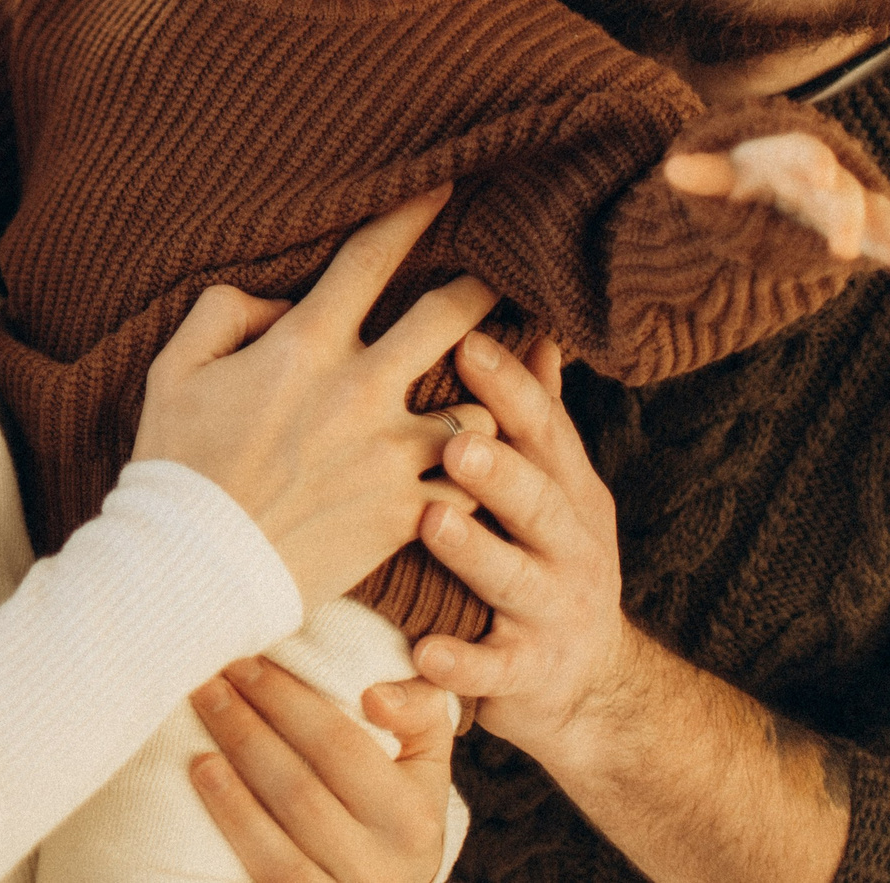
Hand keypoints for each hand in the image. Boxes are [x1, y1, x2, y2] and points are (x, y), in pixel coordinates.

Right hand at [134, 187, 498, 610]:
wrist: (192, 566)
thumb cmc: (176, 464)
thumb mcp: (173, 369)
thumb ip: (223, 313)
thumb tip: (276, 300)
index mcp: (304, 345)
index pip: (371, 258)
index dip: (413, 212)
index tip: (447, 184)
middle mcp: (360, 390)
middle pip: (453, 318)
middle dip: (489, 286)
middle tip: (515, 273)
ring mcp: (392, 455)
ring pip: (481, 407)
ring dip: (491, 397)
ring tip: (506, 392)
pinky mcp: (407, 512)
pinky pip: (471, 484)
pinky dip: (481, 475)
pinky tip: (490, 471)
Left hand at [191, 657, 459, 880]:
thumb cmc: (392, 813)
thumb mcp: (422, 767)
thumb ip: (419, 713)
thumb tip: (376, 694)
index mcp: (414, 816)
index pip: (343, 746)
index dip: (289, 699)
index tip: (249, 660)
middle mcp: (385, 860)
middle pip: (302, 784)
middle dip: (251, 722)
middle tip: (212, 677)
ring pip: (284, 822)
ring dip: (236, 758)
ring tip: (204, 708)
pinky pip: (269, 865)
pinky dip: (233, 815)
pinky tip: (202, 771)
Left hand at [409, 333, 635, 767]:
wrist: (594, 689)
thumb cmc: (547, 557)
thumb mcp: (556, 486)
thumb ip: (539, 416)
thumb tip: (536, 326)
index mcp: (568, 491)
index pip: (544, 430)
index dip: (512, 388)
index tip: (470, 342)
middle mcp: (571, 546)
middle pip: (538, 501)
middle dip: (502, 469)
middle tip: (456, 437)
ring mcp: (552, 612)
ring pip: (514, 579)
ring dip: (475, 553)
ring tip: (433, 523)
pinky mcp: (526, 676)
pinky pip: (489, 672)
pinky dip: (456, 667)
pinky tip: (422, 653)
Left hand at [663, 132, 889, 261]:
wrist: (764, 182)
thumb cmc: (742, 171)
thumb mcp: (723, 170)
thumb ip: (704, 173)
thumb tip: (671, 169)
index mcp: (788, 156)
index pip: (804, 153)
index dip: (814, 162)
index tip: (821, 175)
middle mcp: (823, 179)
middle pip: (840, 192)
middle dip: (845, 217)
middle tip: (842, 250)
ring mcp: (840, 204)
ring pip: (866, 215)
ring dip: (879, 233)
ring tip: (889, 253)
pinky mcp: (851, 229)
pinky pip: (876, 237)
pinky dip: (886, 247)